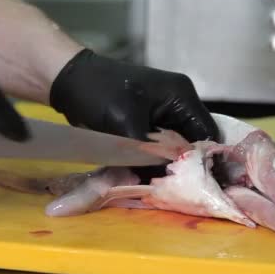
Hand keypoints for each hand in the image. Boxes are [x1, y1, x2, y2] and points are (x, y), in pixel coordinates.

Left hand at [49, 49, 217, 179]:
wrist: (68, 81)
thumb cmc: (98, 93)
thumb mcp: (125, 122)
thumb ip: (148, 150)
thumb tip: (162, 178)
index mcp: (181, 97)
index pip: (206, 134)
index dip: (204, 160)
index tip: (197, 185)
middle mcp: (177, 106)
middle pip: (191, 143)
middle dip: (182, 167)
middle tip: (175, 192)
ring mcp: (161, 115)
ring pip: (172, 148)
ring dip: (164, 167)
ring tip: (158, 189)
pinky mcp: (145, 125)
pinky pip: (156, 148)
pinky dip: (151, 162)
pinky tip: (144, 177)